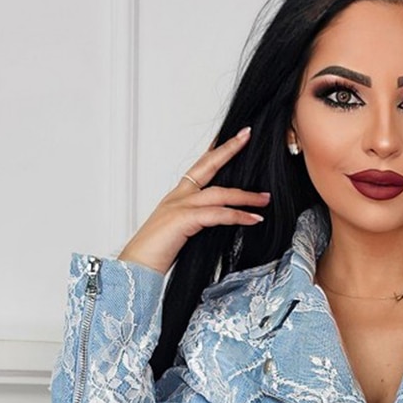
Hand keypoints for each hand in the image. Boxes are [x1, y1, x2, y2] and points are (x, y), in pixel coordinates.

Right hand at [117, 127, 269, 274]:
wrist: (137, 267)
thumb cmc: (157, 254)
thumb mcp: (181, 232)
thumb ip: (199, 222)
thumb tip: (221, 222)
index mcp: (176, 197)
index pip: (199, 167)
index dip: (215, 151)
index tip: (230, 138)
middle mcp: (177, 197)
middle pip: (207, 165)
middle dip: (229, 149)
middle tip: (247, 136)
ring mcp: (179, 206)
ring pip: (219, 193)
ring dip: (246, 196)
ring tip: (265, 199)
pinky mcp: (183, 220)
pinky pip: (217, 214)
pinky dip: (238, 215)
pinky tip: (253, 219)